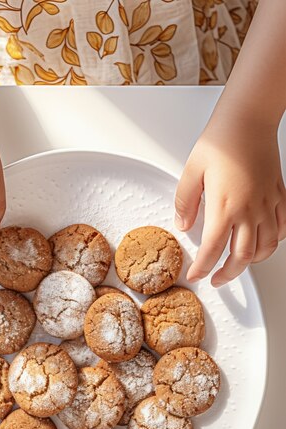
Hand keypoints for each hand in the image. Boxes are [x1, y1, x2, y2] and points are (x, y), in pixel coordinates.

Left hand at [174, 113, 285, 286]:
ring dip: (251, 262)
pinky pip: (282, 227)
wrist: (248, 120)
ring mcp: (266, 204)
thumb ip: (185, 203)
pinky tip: (263, 242)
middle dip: (228, 274)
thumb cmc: (220, 141)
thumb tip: (183, 226)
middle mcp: (248, 210)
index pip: (212, 250)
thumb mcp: (191, 171)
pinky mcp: (278, 195)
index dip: (202, 268)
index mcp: (224, 207)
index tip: (196, 275)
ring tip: (238, 265)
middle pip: (241, 257)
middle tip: (217, 279)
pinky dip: (274, 241)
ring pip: (266, 247)